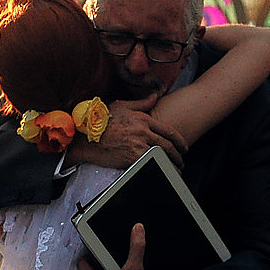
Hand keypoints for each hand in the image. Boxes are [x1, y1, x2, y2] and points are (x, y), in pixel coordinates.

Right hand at [65, 94, 186, 168]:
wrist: (85, 137)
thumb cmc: (101, 121)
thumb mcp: (122, 106)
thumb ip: (142, 103)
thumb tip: (155, 95)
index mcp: (143, 119)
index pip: (168, 131)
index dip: (179, 141)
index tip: (184, 147)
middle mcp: (142, 131)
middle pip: (168, 145)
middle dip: (178, 155)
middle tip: (181, 161)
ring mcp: (138, 144)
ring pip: (162, 155)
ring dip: (171, 164)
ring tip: (176, 169)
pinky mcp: (131, 157)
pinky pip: (151, 164)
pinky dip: (159, 168)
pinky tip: (162, 173)